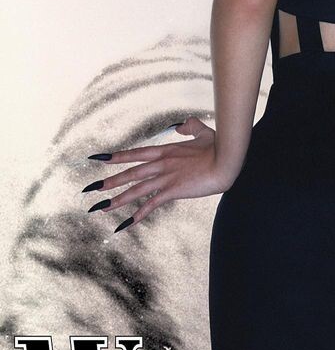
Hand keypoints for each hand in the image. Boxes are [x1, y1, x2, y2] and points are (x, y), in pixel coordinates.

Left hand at [82, 116, 236, 231]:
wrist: (227, 161)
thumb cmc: (219, 147)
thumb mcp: (204, 132)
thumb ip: (190, 127)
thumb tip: (181, 125)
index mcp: (167, 150)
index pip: (136, 153)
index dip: (116, 156)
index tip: (99, 159)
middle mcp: (162, 163)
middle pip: (130, 173)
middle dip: (109, 181)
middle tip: (91, 189)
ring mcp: (166, 177)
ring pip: (135, 190)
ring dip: (116, 199)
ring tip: (100, 207)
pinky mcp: (173, 190)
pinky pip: (151, 204)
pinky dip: (137, 215)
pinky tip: (125, 224)